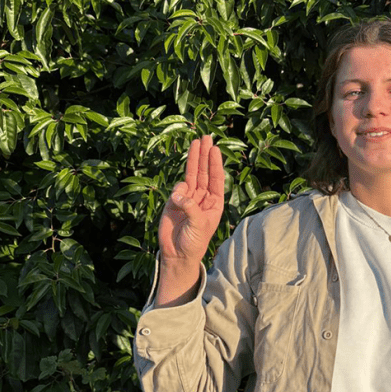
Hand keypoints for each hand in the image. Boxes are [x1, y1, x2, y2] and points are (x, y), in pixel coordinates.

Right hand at [158, 135, 225, 264]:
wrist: (177, 254)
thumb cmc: (194, 242)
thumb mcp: (198, 225)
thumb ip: (190, 207)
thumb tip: (179, 194)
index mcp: (215, 203)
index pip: (216, 178)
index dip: (215, 163)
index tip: (214, 148)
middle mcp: (203, 197)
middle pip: (204, 172)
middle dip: (205, 155)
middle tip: (206, 137)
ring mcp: (188, 198)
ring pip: (191, 175)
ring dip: (193, 159)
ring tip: (195, 142)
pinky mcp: (174, 201)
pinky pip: (177, 188)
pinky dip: (178, 188)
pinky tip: (178, 198)